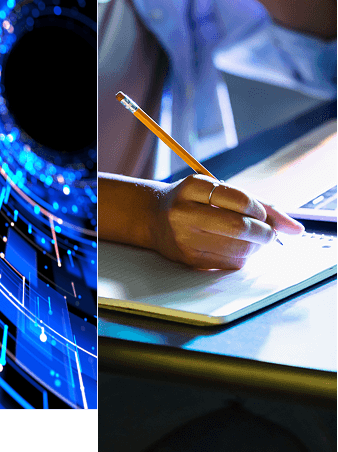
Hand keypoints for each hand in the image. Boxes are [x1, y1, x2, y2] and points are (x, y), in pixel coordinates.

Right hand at [150, 174, 304, 269]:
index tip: (262, 214)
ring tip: (255, 240)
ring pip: (237, 248)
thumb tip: (296, 228)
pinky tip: (239, 248)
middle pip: (238, 227)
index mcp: (192, 187)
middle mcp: (184, 212)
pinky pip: (229, 263)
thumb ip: (258, 204)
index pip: (236, 198)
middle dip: (264, 232)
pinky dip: (244, 257)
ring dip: (256, 247)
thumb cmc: (197, 202)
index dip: (258, 208)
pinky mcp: (189, 260)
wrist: (155, 218)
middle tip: (270, 233)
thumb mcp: (218, 191)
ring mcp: (184, 238)